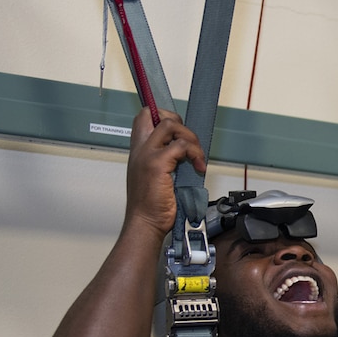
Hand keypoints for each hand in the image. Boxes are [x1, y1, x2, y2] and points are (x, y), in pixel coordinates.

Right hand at [124, 109, 206, 237]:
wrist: (145, 222)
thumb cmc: (151, 206)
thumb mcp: (155, 177)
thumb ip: (165, 160)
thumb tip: (184, 151)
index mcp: (139, 151)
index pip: (144, 117)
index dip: (163, 117)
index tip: (179, 134)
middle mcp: (140, 149)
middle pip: (155, 113)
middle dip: (178, 122)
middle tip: (188, 143)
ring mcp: (148, 154)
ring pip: (171, 125)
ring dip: (191, 139)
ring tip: (196, 158)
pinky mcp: (158, 163)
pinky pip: (182, 146)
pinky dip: (195, 154)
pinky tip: (198, 168)